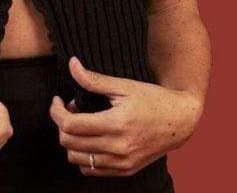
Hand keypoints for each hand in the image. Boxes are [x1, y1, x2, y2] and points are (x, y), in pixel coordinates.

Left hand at [49, 56, 202, 176]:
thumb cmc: (152, 98)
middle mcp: (117, 148)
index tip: (57, 100)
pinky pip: (92, 170)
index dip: (56, 112)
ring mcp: (121, 163)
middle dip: (61, 124)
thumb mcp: (123, 85)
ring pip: (77, 160)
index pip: (70, 125)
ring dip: (71, 141)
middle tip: (69, 108)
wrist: (180, 120)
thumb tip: (71, 65)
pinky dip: (83, 155)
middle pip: (69, 144)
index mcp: (116, 124)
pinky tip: (90, 138)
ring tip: (81, 122)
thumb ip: (94, 79)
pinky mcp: (125, 171)